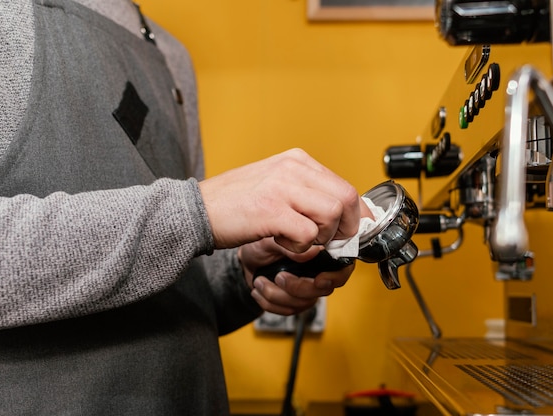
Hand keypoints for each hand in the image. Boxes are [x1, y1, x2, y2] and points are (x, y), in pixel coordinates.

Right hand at [198, 148, 371, 252]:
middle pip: (346, 198)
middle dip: (345, 228)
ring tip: (299, 241)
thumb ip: (306, 194)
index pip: (344, 186)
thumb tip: (340, 215)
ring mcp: (281, 188)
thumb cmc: (235, 203)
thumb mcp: (275, 185)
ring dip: (321, 238)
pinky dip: (302, 248)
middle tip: (330, 242)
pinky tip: (283, 244)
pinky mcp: (271, 210)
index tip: (353, 232)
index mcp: (297, 160)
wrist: (196, 210)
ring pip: (331, 215)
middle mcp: (292, 168)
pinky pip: (308, 234)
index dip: (356, 215)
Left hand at [238, 238, 352, 314]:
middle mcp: (319, 268)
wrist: (247, 259)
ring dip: (278, 296)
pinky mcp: (296, 298)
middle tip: (279, 277)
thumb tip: (313, 251)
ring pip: (306, 302)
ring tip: (261, 282)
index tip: (318, 280)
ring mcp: (309, 285)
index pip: (342, 265)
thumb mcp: (271, 239)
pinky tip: (260, 291)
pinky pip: (291, 309)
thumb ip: (292, 243)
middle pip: (325, 288)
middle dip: (299, 288)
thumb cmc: (260, 244)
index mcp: (320, 249)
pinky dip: (272, 304)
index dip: (335, 276)